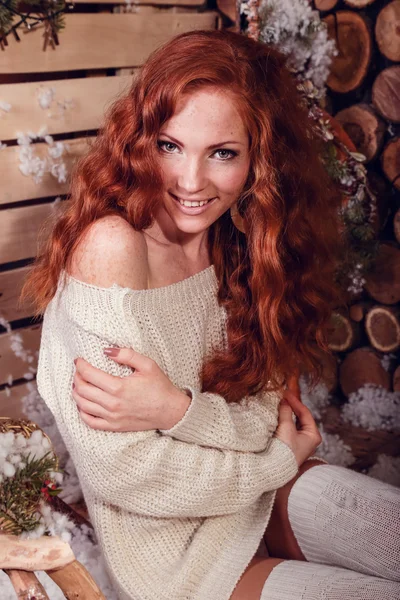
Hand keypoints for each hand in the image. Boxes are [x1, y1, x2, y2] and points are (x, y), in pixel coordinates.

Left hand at [72, 348, 189, 431]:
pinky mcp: (114, 426)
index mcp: (119, 387)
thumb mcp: (147, 365)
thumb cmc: (160, 386)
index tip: (78, 360)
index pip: (89, 374)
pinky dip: (82, 412)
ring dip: (76, 393)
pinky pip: (90, 422)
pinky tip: (82, 404)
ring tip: (78, 384)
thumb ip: (127, 355)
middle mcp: (112, 404)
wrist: (170, 411)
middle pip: (82, 390)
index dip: (80, 365)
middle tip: (78, 370)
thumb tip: (106, 350)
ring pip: (83, 405)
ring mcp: (112, 417)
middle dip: (76, 377)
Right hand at [273, 390, 321, 467]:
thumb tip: (284, 400)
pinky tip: (276, 415)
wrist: (275, 470)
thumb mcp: (286, 427)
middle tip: (282, 397)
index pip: (305, 413)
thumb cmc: (285, 450)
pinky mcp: (290, 445)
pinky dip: (283, 421)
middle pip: (300, 417)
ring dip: (286, 414)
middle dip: (291, 407)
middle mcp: (308, 438)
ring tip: (279, 404)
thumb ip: (286, 411)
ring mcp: (299, 442)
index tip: (286, 393)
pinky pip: (288, 429)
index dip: (295, 401)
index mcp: (313, 435)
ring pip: (293, 422)